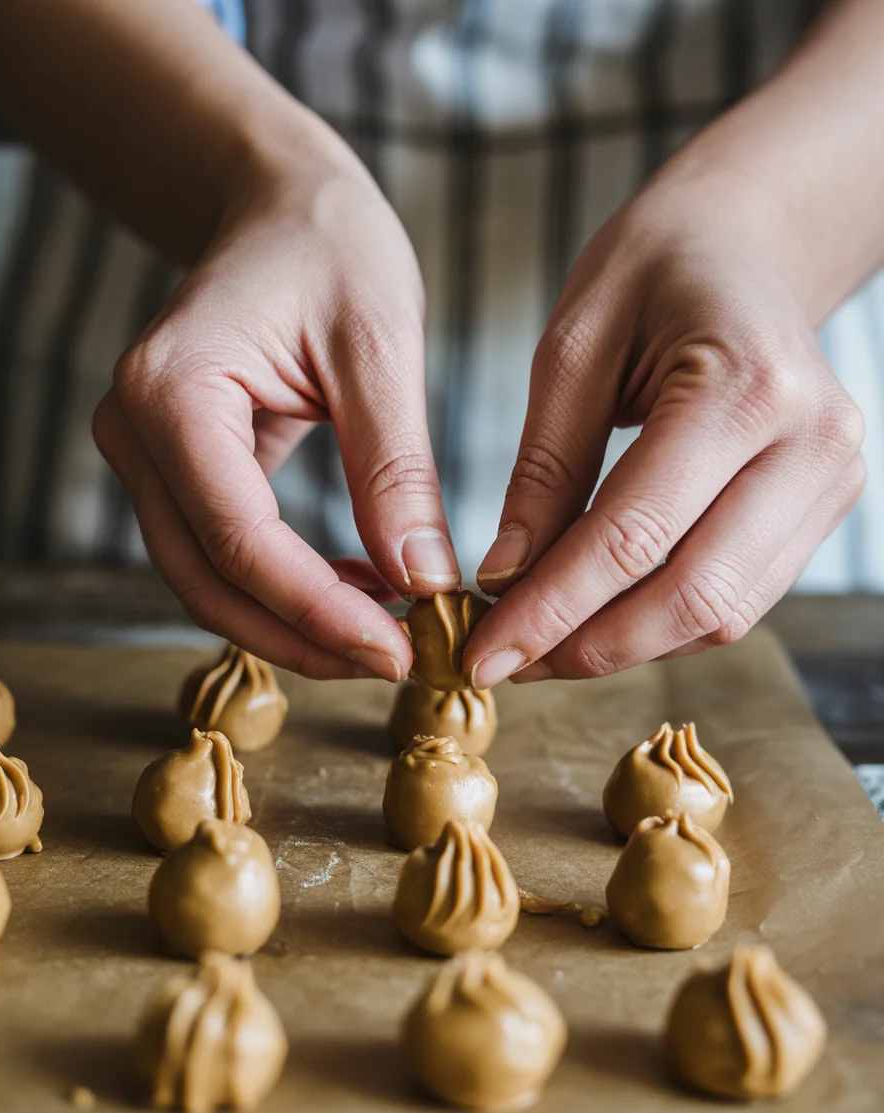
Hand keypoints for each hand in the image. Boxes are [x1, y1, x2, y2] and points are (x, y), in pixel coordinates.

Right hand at [94, 118, 458, 680]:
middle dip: (302, 636)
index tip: (397, 651)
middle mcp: (135, 429)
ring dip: (293, 621)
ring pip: (208, 579)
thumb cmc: (330, 246)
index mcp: (172, 391)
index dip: (318, 610)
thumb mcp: (380, 347)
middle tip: (396, 660)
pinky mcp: (176, 465)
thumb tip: (422, 581)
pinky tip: (357, 587)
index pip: (239, 538)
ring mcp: (146, 452)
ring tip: (385, 629)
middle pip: (208, 579)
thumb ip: (395, 468)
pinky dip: (285, 585)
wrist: (280, 204)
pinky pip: (223, 550)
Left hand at [464, 172, 865, 686]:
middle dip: (590, 647)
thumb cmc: (653, 272)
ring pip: (723, 613)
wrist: (747, 245)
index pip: (635, 537)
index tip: (485, 653)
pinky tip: (601, 613)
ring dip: (626, 644)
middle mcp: (811, 444)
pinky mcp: (824, 505)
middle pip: (693, 596)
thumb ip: (544, 471)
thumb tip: (506, 580)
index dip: (551, 609)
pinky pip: (739, 595)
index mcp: (745, 385)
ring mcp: (832, 480)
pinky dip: (664, 621)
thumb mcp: (572, 351)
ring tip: (544, 643)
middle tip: (509, 662)